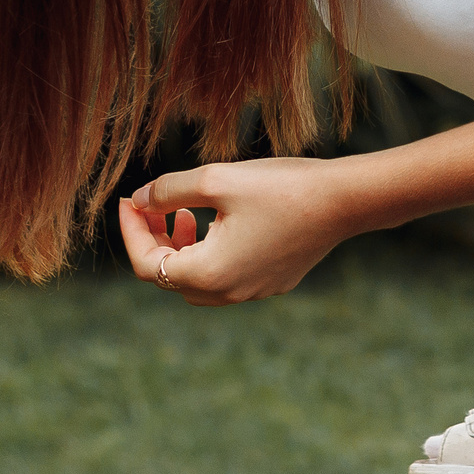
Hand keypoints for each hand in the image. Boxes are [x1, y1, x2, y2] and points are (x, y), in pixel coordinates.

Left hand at [118, 157, 351, 305]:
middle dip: (154, 240)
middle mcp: (228, 293)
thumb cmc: (281, 188)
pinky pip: (226, 276)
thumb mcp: (215, 179)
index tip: (128, 200)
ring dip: (181, 249)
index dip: (130, 231)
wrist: (345, 201)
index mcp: (208, 274)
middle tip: (153, 204)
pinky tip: (221, 222)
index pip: (147, 264)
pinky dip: (210, 253)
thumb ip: (169, 190)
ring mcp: (252, 291)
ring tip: (185, 214)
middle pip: (170, 277)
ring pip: (197, 280)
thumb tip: (140, 199)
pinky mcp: (272, 282)